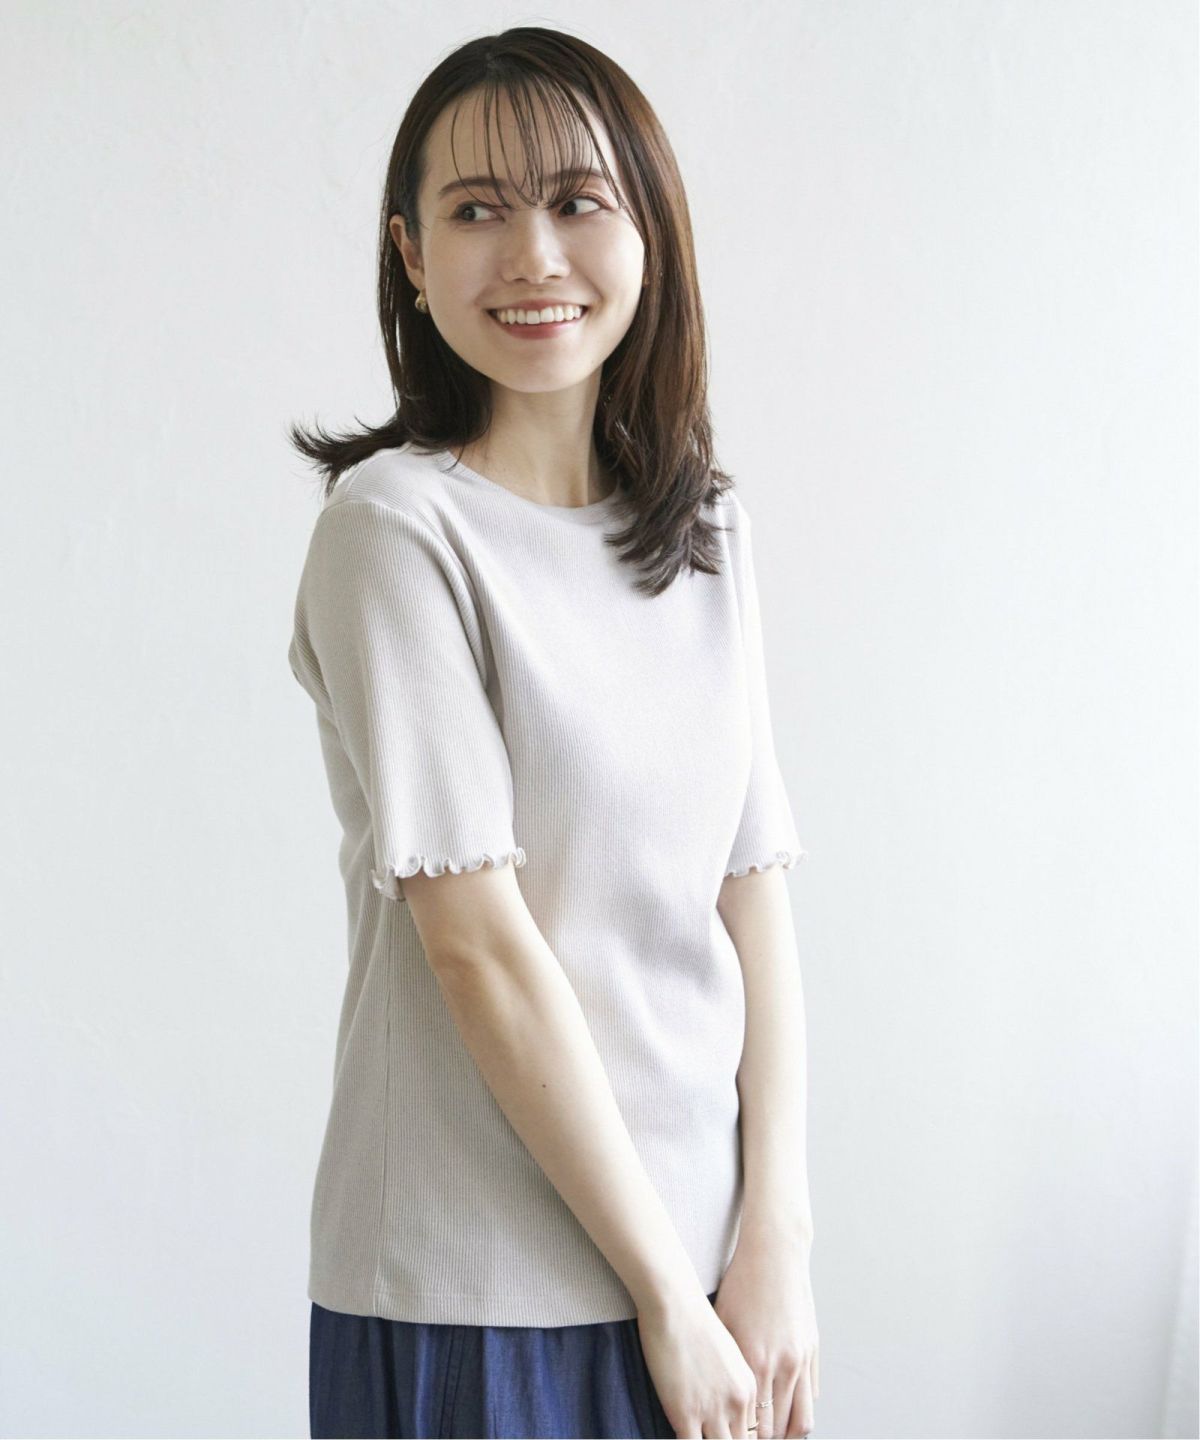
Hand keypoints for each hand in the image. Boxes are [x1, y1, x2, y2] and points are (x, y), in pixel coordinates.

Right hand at [636, 1287, 760, 1437]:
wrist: (674, 1302)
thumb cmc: (694, 1319)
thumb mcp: (726, 1351)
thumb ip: (731, 1379)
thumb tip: (724, 1399)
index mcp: (749, 1386)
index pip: (754, 1432)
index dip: (740, 1438)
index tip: (727, 1434)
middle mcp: (736, 1401)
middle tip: (713, 1435)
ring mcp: (712, 1409)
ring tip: (698, 1434)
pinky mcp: (685, 1413)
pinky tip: (680, 1434)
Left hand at [713, 1238, 819, 1437]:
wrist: (775, 1254)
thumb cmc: (743, 1283)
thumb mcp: (723, 1322)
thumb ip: (725, 1363)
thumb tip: (715, 1393)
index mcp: (755, 1361)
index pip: (753, 1423)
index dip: (743, 1437)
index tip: (734, 1439)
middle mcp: (782, 1365)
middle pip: (778, 1428)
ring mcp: (801, 1358)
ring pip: (802, 1418)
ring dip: (788, 1433)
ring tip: (774, 1437)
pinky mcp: (813, 1349)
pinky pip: (812, 1394)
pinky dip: (801, 1408)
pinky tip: (787, 1409)